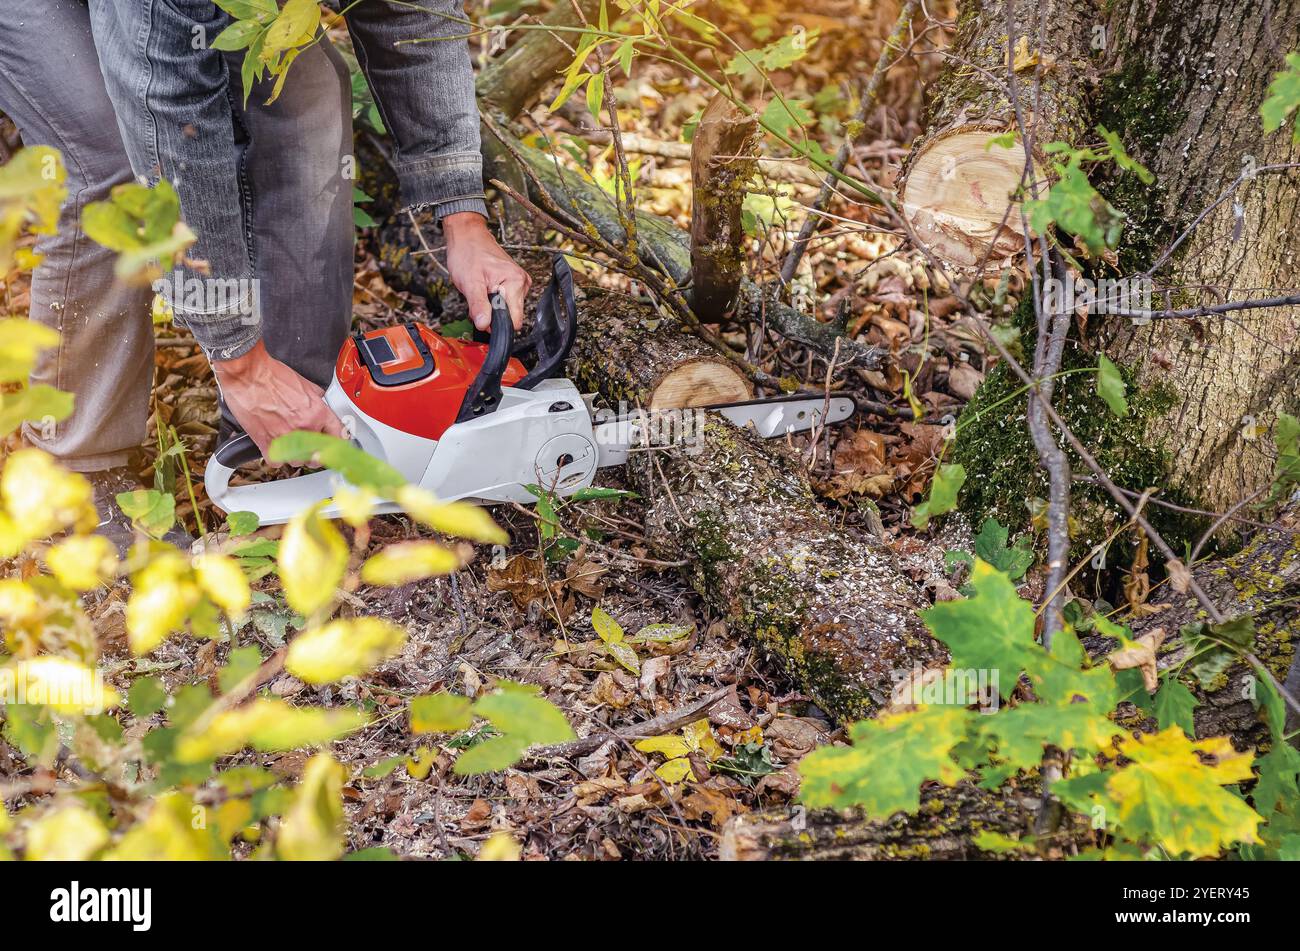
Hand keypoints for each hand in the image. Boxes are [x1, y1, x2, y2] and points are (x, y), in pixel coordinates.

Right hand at [213, 339, 343, 457]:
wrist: (249, 374)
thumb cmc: (271, 375)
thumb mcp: (304, 383)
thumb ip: (316, 398)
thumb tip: (320, 403)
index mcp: (317, 412)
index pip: (338, 436)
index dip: (335, 443)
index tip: (333, 447)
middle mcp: (305, 427)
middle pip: (318, 454)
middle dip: (314, 453)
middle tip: (308, 448)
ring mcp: (286, 437)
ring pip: (298, 461)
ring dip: (294, 456)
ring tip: (288, 445)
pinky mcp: (267, 443)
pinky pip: (277, 462)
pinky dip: (275, 457)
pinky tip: (274, 448)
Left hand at [443, 211, 531, 331]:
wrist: (467, 237)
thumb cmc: (468, 254)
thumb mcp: (470, 283)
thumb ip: (479, 306)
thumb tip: (484, 325)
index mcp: (515, 282)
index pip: (514, 320)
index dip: (497, 323)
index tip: (483, 315)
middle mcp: (522, 282)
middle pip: (512, 316)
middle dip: (493, 315)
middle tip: (478, 299)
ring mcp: (519, 283)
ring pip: (508, 310)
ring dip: (492, 308)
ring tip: (481, 292)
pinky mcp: (514, 283)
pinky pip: (506, 302)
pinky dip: (493, 302)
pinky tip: (485, 290)